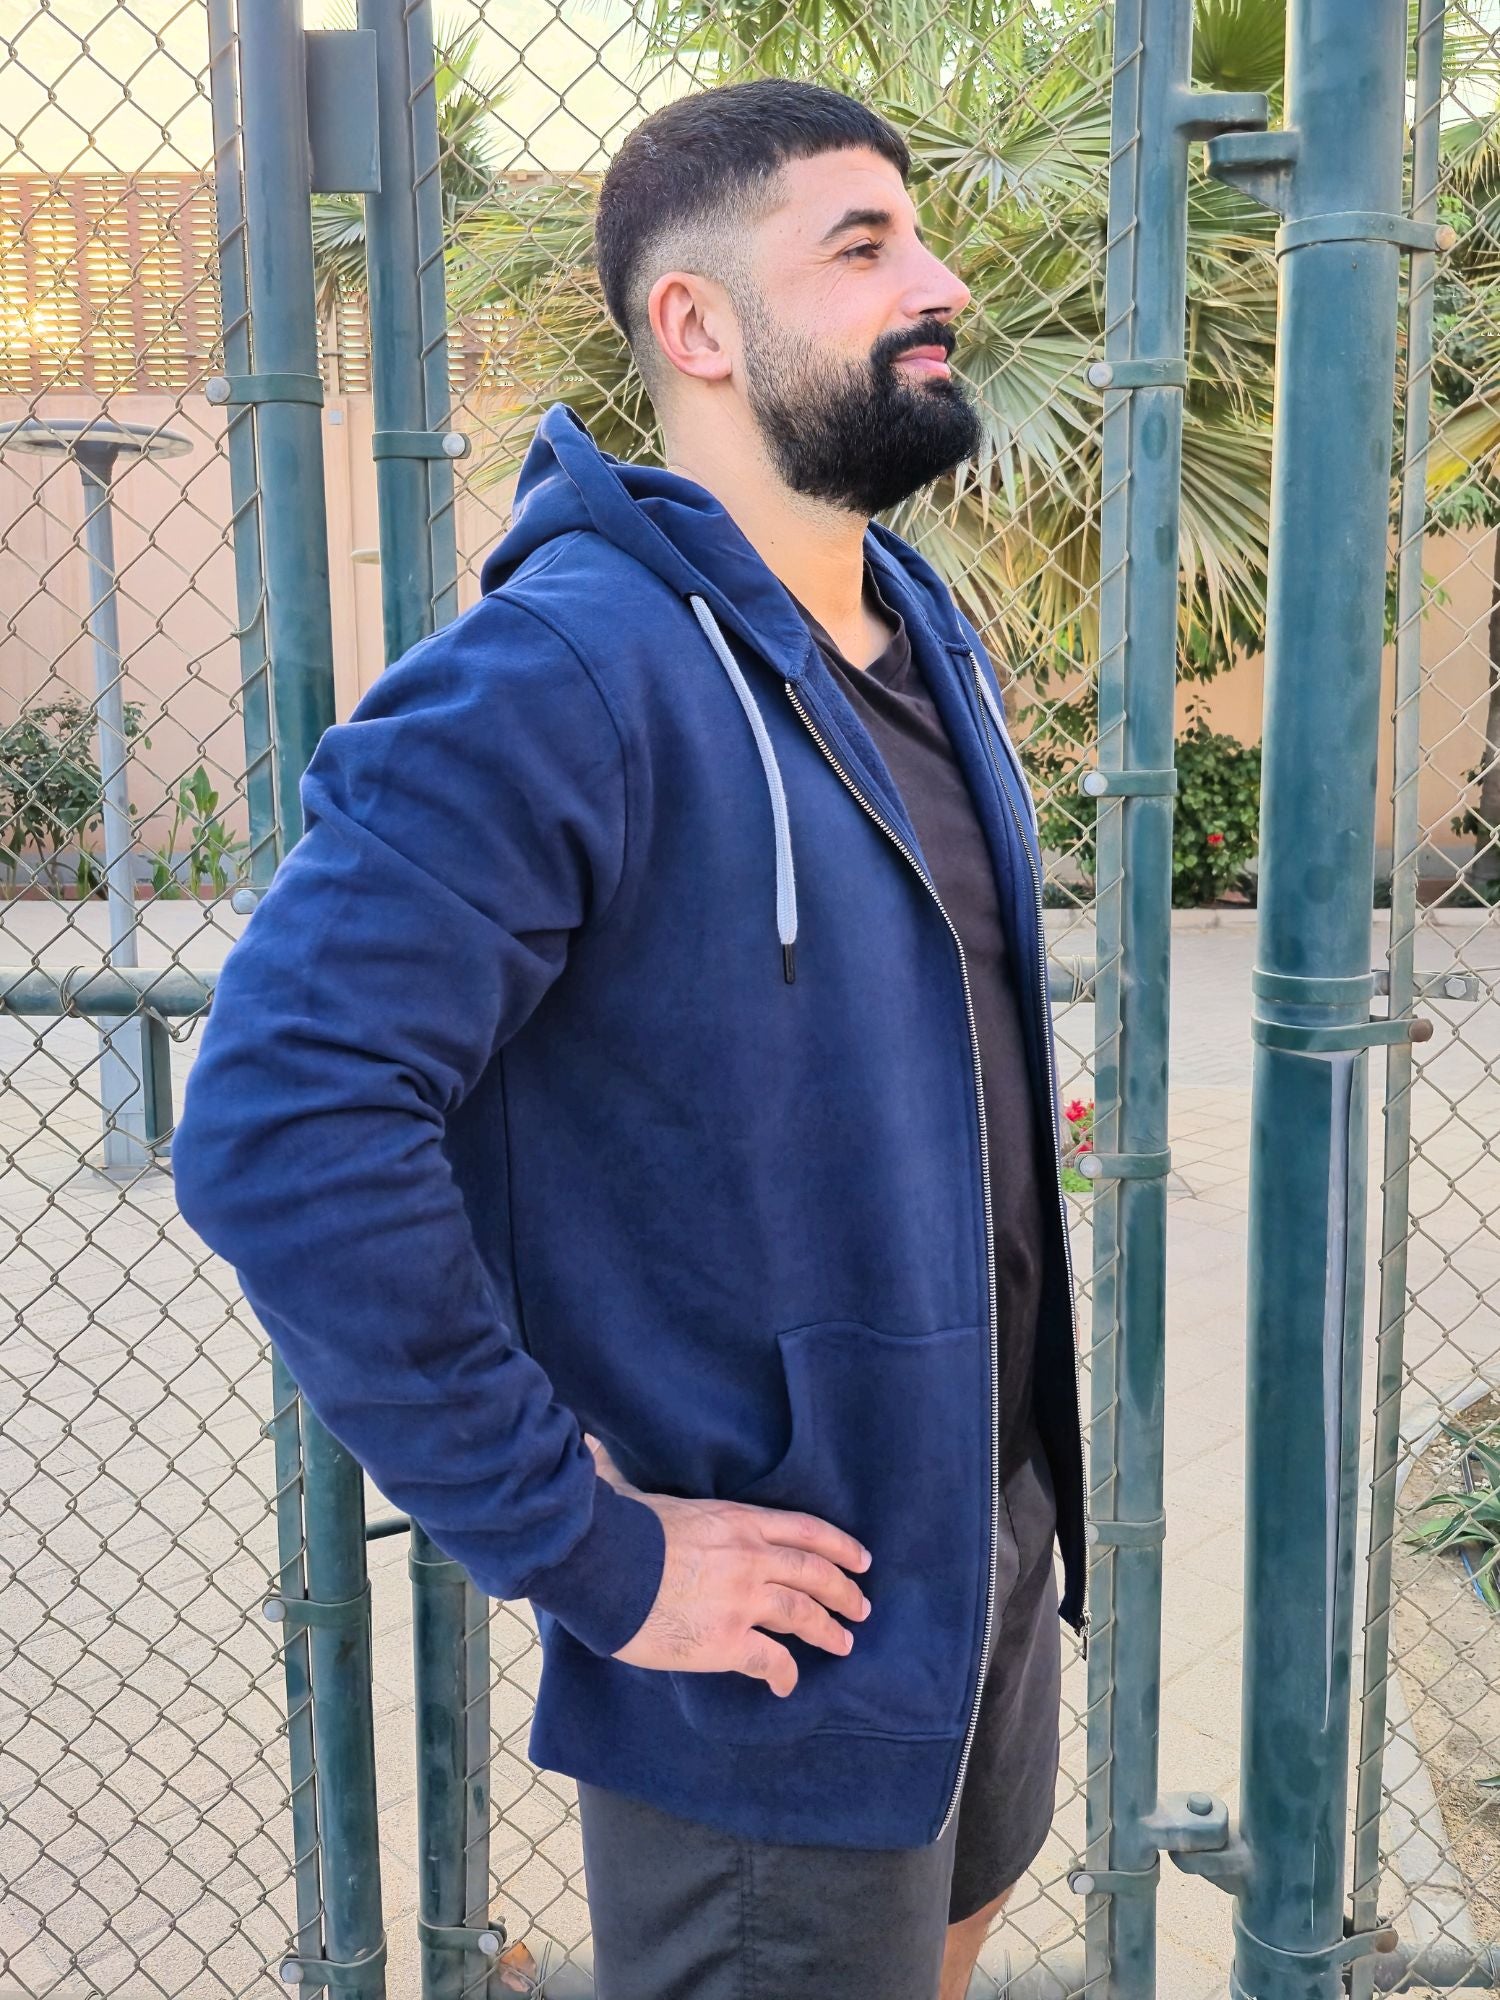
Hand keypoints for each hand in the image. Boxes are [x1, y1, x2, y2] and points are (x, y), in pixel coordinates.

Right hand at [585, 1432, 872, 1697]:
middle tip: (862, 1608)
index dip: (839, 1546)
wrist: (600, 1563)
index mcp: (737, 1520)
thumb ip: (646, 1478)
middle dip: (844, 1591)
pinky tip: (786, 1684)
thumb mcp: (648, 1492)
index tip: (861, 1559)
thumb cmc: (618, 1526)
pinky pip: (770, 1660)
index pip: (805, 1530)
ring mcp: (742, 1599)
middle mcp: (750, 1557)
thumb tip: (597, 1446)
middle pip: (814, 1572)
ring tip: (843, 1643)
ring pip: (803, 1614)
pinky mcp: (725, 1640)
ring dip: (828, 1630)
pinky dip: (784, 1673)